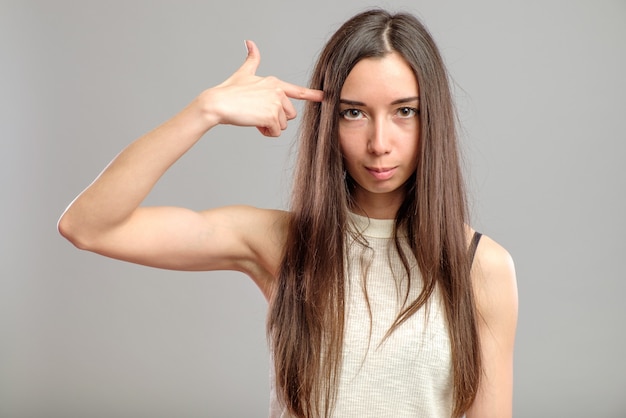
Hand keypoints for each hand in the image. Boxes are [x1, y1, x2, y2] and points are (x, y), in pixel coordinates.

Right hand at [203, 40, 323, 136]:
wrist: (218, 103)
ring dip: (270, 126)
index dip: (313, 95)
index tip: (325, 97)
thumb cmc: (229, 91)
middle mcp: (278, 91)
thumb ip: (252, 59)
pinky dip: (266, 132)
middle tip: (259, 115)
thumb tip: (250, 42)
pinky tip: (255, 125)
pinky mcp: (271, 115)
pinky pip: (276, 131)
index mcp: (274, 83)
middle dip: (276, 118)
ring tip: (255, 119)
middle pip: (289, 114)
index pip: (298, 91)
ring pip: (283, 124)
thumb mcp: (244, 73)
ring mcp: (275, 103)